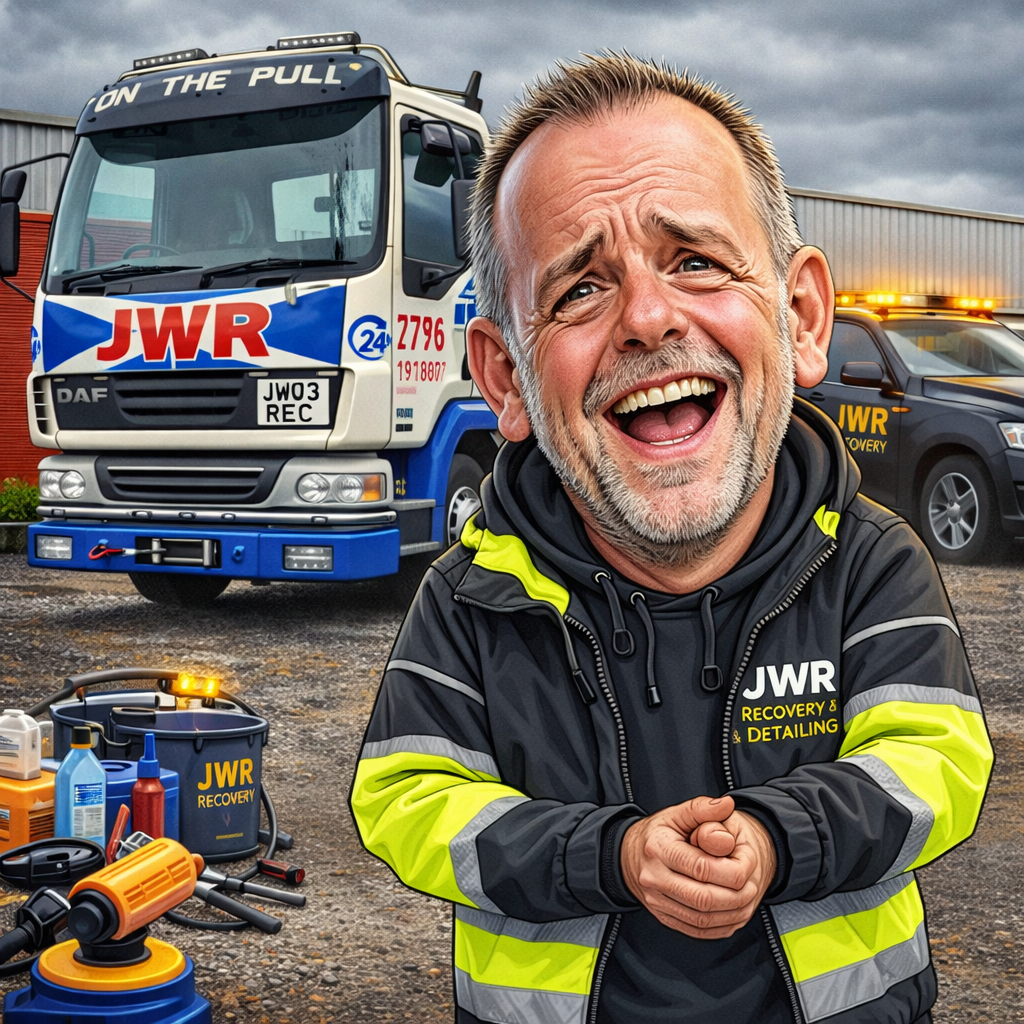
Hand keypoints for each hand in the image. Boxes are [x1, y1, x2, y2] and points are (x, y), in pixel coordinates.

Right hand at [620, 795, 776, 939]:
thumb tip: (726, 805)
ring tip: (746, 899)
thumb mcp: (677, 814)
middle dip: (735, 896)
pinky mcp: (664, 917)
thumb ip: (703, 809)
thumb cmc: (658, 834)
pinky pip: (697, 931)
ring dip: (732, 913)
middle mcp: (654, 878)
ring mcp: (657, 901)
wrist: (630, 857)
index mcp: (658, 849)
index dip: (731, 870)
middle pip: (703, 898)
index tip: (747, 865)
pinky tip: (732, 914)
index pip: (701, 867)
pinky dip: (720, 926)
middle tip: (751, 886)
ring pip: (701, 919)